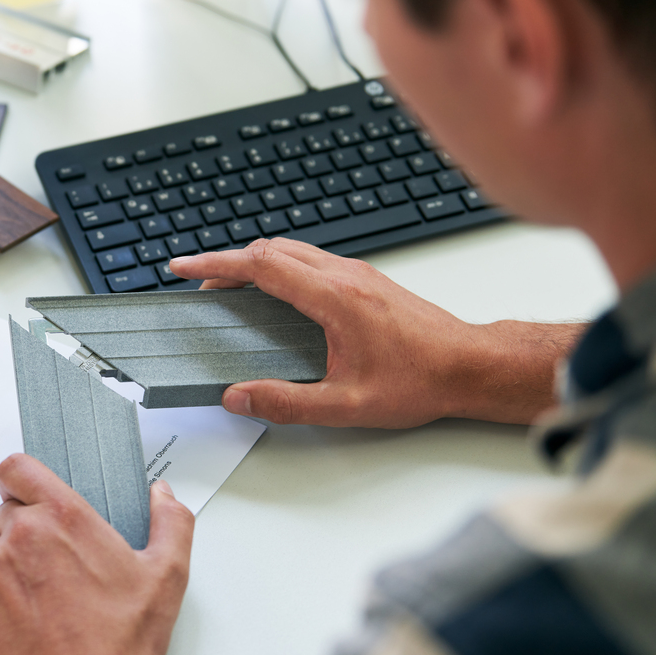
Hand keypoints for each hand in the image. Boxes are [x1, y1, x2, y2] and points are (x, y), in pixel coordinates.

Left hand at [0, 454, 194, 654]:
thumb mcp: (167, 579)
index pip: (18, 468)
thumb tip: (162, 494)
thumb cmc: (119, 646)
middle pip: (6, 512)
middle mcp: (22, 532)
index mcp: (66, 516)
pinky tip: (1, 608)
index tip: (30, 497)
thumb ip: (171, 523)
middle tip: (49, 567)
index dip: (22, 481)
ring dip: (0, 563)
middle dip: (24, 533)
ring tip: (30, 596)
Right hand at [170, 238, 579, 426]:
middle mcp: (344, 275)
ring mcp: (357, 274)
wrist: (471, 365)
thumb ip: (287, 402)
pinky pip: (310, 258)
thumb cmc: (422, 380)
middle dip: (226, 261)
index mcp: (333, 298)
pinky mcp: (366, 280)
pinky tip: (275, 290)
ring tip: (229, 284)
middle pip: (270, 249)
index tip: (184, 266)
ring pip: (291, 249)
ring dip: (253, 260)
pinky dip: (278, 265)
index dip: (215, 263)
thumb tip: (240, 396)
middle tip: (198, 281)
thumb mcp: (347, 405)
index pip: (260, 265)